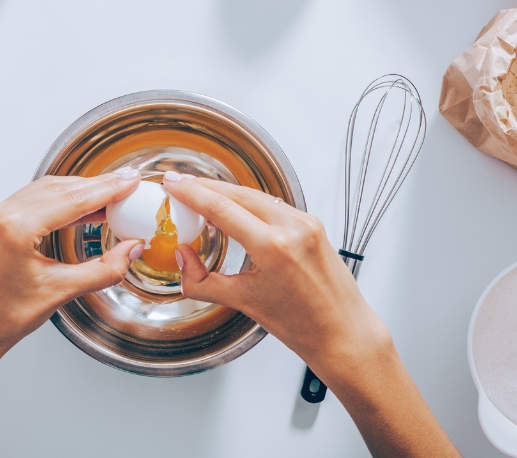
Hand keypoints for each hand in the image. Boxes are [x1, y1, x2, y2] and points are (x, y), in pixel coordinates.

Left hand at [0, 171, 143, 386]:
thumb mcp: (61, 293)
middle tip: (127, 185)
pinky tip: (81, 206)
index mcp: (16, 229)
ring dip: (80, 191)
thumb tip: (131, 249)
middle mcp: (1, 214)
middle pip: (61, 189)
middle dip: (97, 186)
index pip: (74, 200)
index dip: (108, 189)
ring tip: (111, 196)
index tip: (130, 180)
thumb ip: (104, 269)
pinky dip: (60, 200)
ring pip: (47, 190)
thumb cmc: (2, 319)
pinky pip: (33, 199)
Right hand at [164, 173, 458, 457]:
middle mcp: (293, 228)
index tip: (173, 183)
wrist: (343, 333)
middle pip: (238, 194)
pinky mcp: (313, 224)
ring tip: (202, 197)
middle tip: (181, 185)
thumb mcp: (244, 303)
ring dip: (227, 193)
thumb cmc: (304, 325)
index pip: (222, 208)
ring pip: (256, 196)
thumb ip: (204, 280)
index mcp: (274, 247)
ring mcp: (306, 223)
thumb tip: (183, 259)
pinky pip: (273, 204)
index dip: (192, 193)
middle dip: (205, 187)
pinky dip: (249, 203)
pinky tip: (235, 209)